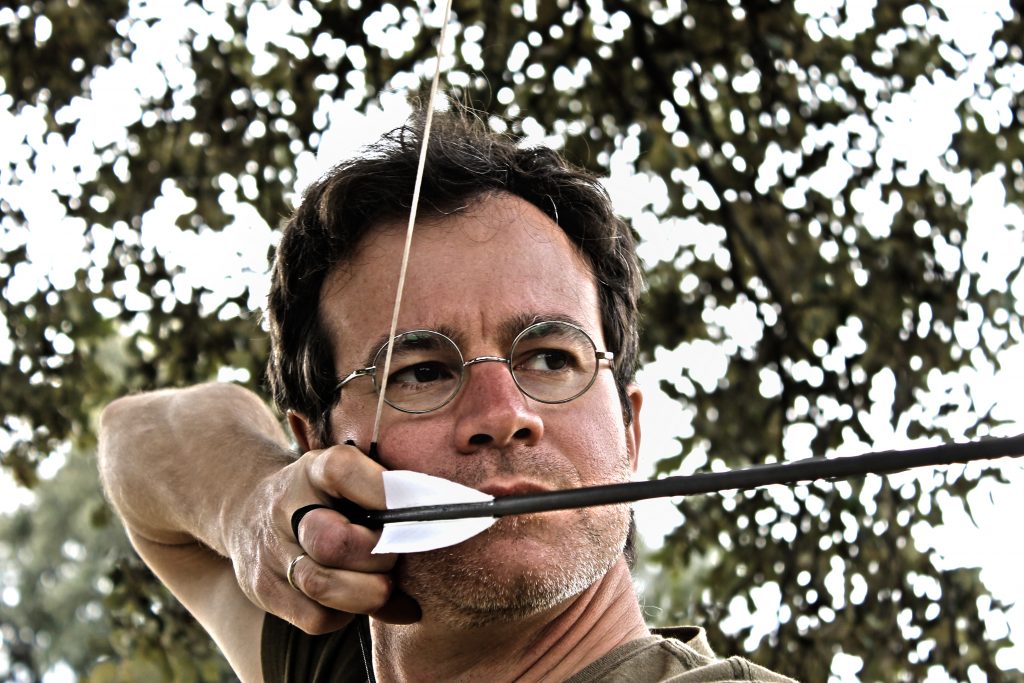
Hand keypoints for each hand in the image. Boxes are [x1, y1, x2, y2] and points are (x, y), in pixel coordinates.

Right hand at [226, 443, 420, 633]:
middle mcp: (286, 506)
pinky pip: (317, 617)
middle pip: (334, 540)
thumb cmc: (322, 499)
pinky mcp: (265, 589)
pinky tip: (356, 598)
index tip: (419, 505)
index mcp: (312, 470)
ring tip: (384, 584)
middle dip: (378, 556)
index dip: (382, 490)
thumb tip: (442, 520)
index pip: (341, 470)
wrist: (249, 514)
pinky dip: (347, 613)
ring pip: (324, 584)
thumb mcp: (344, 479)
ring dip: (368, 591)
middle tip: (397, 554)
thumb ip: (381, 495)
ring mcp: (271, 551)